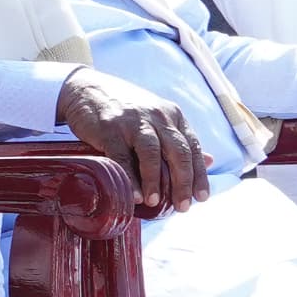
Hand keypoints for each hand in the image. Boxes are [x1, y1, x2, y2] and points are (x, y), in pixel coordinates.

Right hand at [53, 67, 209, 211]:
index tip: (201, 198)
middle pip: (178, 152)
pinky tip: (134, 195)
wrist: (85, 89)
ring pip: (152, 154)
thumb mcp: (157, 118)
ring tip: (155, 202)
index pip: (193, 147)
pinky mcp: (109, 129)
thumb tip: (211, 160)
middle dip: (183, 183)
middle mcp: (157, 116)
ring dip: (156, 182)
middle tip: (183, 207)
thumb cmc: (125, 110)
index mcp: (172, 116)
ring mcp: (133, 122)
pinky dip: (130, 178)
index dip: (199, 175)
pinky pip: (122, 157)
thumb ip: (180, 139)